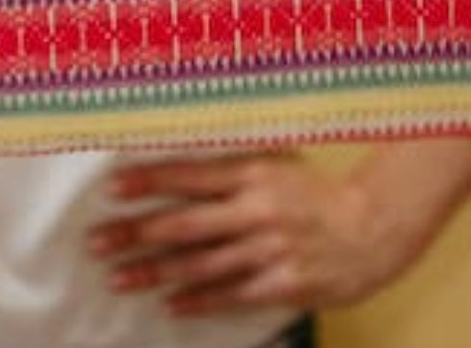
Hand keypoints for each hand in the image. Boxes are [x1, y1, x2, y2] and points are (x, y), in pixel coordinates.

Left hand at [87, 153, 418, 318]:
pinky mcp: (285, 284)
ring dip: (155, 272)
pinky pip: (233, 294)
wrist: (373, 228)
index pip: (189, 176)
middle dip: (136, 233)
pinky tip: (170, 303)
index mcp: (253, 173)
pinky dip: (199, 300)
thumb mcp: (274, 166)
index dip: (149, 182)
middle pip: (184, 223)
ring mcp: (271, 250)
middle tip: (97, 242)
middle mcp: (257, 210)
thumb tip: (177, 169)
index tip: (112, 189)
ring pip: (201, 263)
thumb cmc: (314, 194)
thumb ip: (230, 170)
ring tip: (119, 278)